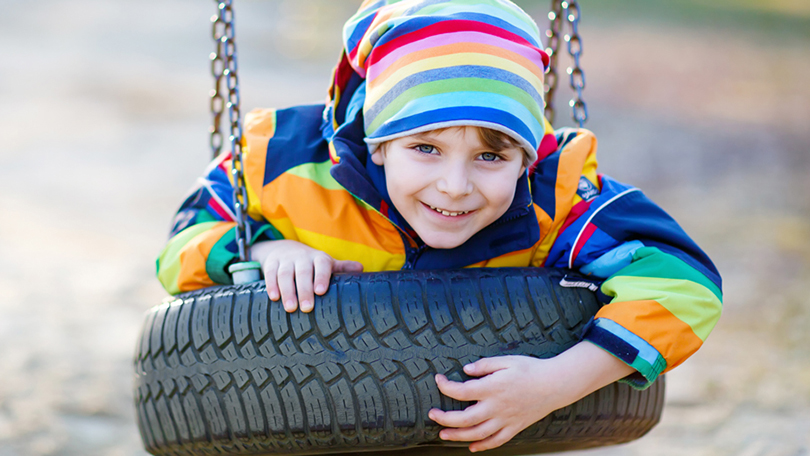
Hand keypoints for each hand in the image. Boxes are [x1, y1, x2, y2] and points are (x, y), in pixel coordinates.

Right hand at [250, 240, 362, 312]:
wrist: (284, 248)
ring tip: (290, 308)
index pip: (321, 264)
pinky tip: (274, 298)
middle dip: (304, 289)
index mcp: (319, 258)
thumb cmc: (311, 263)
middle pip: (303, 271)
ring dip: (287, 290)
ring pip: (285, 274)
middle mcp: (302, 257)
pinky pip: (270, 273)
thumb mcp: (327, 263)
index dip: (321, 276)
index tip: (320, 291)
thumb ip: (342, 268)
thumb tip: (361, 269)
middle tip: (306, 308)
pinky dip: (271, 285)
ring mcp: (286, 260)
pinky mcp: (271, 263)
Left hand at [429, 356, 565, 451]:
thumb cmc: (531, 369)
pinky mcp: (515, 427)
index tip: (438, 380)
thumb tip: (465, 370)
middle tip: (432, 414)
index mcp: (492, 387)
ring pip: (477, 434)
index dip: (445, 386)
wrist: (556, 384)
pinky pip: (496, 441)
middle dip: (444, 419)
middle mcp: (497, 407)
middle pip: (464, 419)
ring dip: (457, 436)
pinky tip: (471, 446)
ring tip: (443, 435)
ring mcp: (506, 420)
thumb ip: (484, 365)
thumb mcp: (506, 360)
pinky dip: (483, 446)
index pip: (461, 391)